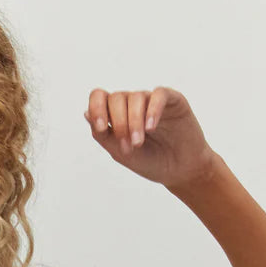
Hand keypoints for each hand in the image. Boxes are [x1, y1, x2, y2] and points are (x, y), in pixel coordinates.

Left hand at [84, 86, 216, 190]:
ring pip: (135, 97)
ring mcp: (152, 101)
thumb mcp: (120, 153)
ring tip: (138, 143)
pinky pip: (158, 95)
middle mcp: (133, 104)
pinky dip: (152, 110)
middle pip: (117, 98)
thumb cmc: (150, 162)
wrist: (179, 171)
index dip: (97, 108)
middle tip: (128, 146)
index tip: (101, 128)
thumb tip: (86, 113)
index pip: (100, 98)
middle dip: (119, 123)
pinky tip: (150, 128)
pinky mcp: (172, 100)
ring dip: (134, 121)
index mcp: (117, 115)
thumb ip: (103, 135)